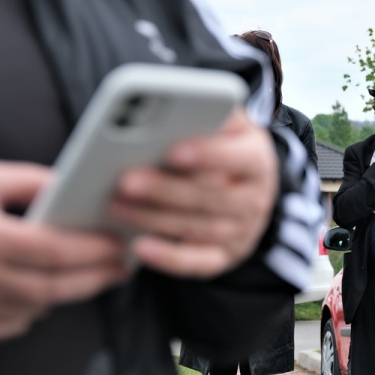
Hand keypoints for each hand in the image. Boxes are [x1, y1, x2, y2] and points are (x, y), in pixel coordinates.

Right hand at [0, 162, 128, 341]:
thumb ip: (30, 183)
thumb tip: (73, 189)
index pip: (56, 250)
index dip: (95, 250)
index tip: (120, 245)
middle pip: (53, 287)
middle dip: (96, 278)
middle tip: (121, 268)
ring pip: (35, 307)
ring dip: (69, 293)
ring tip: (94, 276)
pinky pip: (10, 323)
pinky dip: (34, 309)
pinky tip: (45, 292)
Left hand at [110, 108, 278, 277]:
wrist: (246, 188)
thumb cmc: (223, 146)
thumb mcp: (227, 125)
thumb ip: (207, 115)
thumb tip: (168, 111)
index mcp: (257, 160)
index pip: (239, 158)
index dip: (209, 155)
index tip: (174, 152)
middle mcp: (255, 199)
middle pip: (212, 197)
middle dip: (167, 190)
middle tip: (126, 181)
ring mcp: (242, 232)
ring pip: (198, 229)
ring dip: (155, 219)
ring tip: (117, 207)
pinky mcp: (224, 257)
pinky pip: (197, 263)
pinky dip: (168, 258)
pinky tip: (140, 248)